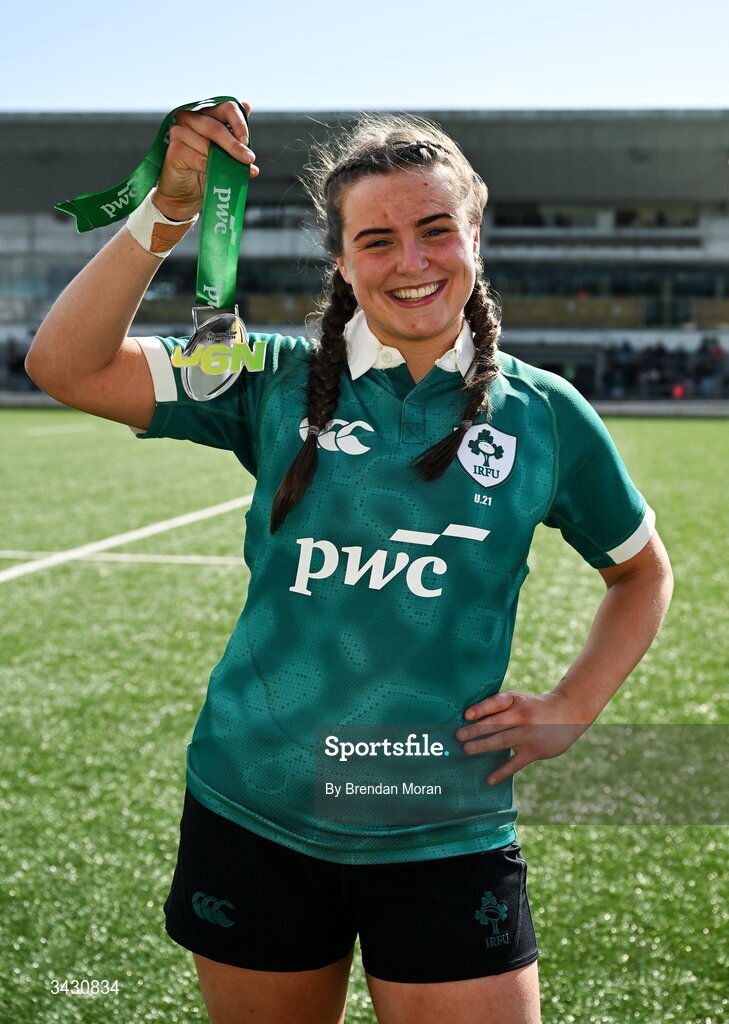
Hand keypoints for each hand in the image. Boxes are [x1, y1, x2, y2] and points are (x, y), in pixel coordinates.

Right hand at [154, 99, 257, 219]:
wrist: (185, 195)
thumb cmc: (206, 170)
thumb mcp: (224, 151)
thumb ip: (234, 133)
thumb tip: (247, 105)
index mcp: (205, 113)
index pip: (225, 108)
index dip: (239, 123)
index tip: (247, 142)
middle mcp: (189, 118)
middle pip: (216, 128)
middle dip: (235, 146)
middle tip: (249, 159)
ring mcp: (179, 132)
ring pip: (207, 144)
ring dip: (225, 160)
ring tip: (237, 172)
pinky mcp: (174, 149)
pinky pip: (197, 158)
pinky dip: (210, 168)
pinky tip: (215, 175)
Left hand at [454, 690, 593, 785]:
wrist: (567, 713)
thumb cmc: (533, 707)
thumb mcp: (518, 700)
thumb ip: (498, 708)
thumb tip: (469, 721)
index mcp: (515, 700)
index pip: (497, 702)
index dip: (481, 708)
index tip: (466, 715)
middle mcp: (522, 716)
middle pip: (496, 723)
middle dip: (476, 730)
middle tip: (458, 735)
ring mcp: (528, 734)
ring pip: (503, 741)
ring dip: (483, 746)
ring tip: (467, 750)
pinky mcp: (534, 751)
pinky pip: (515, 763)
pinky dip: (502, 772)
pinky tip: (489, 780)